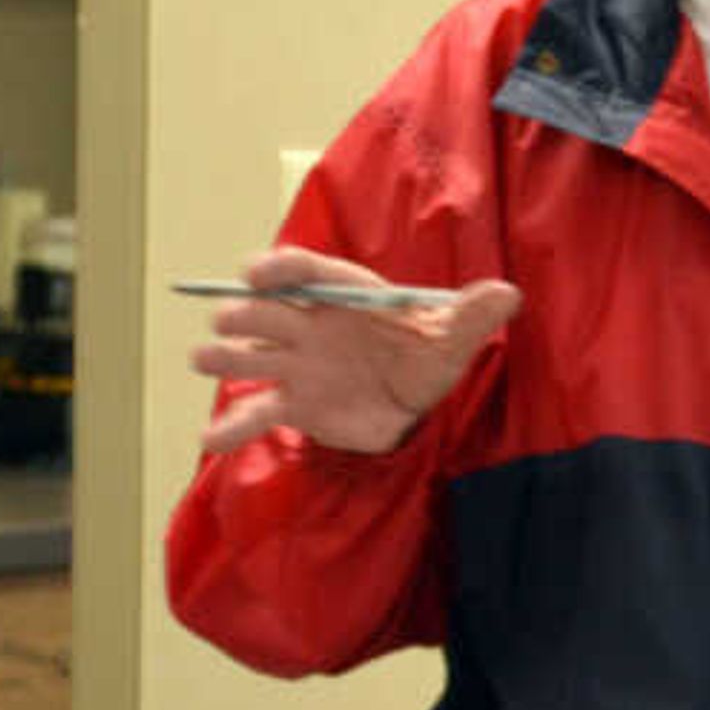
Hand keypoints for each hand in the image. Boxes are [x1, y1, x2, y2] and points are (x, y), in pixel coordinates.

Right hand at [190, 249, 520, 457]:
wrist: (415, 398)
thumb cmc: (428, 353)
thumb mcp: (455, 336)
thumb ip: (473, 315)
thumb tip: (508, 293)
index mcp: (345, 294)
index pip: (307, 270)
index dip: (281, 267)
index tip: (257, 272)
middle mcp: (311, 322)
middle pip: (270, 312)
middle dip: (246, 313)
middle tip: (227, 320)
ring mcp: (297, 363)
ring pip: (253, 356)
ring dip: (226, 357)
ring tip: (201, 358)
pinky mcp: (294, 403)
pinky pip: (258, 412)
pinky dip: (233, 426)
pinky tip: (211, 441)